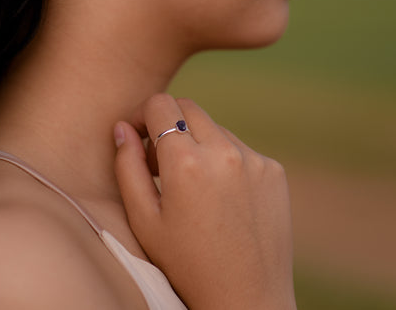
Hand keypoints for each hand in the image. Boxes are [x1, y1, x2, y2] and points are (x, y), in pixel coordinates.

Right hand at [114, 94, 295, 309]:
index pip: (160, 105)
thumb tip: (122, 128)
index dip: (142, 114)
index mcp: (185, 162)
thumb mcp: (144, 220)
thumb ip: (127, 166)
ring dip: (197, 142)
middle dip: (168, 124)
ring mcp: (254, 159)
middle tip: (160, 161)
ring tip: (192, 183)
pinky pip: (240, 147)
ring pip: (214, 127)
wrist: (247, 298)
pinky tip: (221, 195)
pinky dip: (224, 158)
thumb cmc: (186, 264)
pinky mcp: (273, 169)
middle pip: (188, 108)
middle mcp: (223, 151)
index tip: (138, 134)